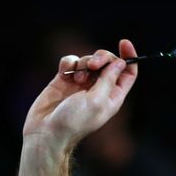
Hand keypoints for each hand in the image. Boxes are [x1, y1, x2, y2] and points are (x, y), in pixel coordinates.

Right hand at [10, 39, 138, 175]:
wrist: (46, 133)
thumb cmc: (74, 122)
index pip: (128, 72)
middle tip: (93, 65)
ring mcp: (81, 84)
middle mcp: (99, 89)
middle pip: (109, 62)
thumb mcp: (98, 100)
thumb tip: (120, 62)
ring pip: (89, 60)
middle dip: (102, 57)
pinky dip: (70, 63)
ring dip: (84, 62)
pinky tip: (66, 73)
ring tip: (77, 77)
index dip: (129, 57)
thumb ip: (109, 79)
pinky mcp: (63, 80)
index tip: (124, 42)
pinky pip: (71, 62)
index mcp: (113, 96)